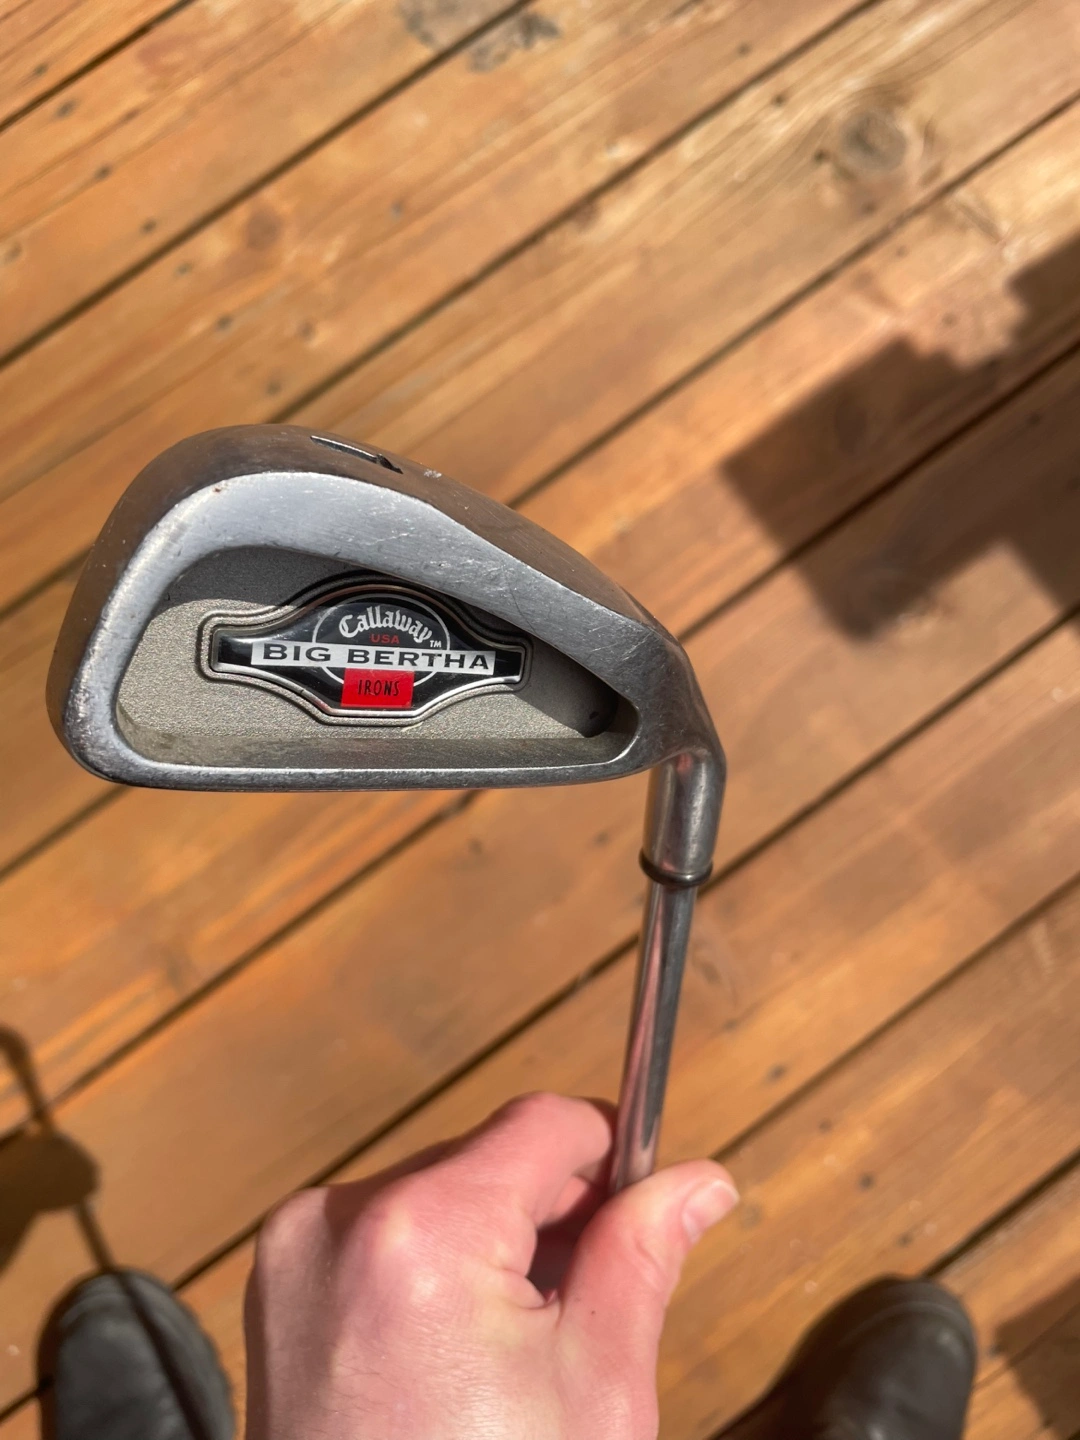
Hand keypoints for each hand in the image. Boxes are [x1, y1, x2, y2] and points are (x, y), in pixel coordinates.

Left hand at [244, 1092, 737, 1438]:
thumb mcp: (595, 1389)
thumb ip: (642, 1256)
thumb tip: (699, 1180)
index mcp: (420, 1228)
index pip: (544, 1124)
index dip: (611, 1154)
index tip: (645, 1199)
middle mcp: (339, 1217)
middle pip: (487, 1156)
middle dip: (550, 1213)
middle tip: (591, 1303)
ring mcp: (296, 1251)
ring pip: (438, 1190)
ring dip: (493, 1240)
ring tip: (519, 1346)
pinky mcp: (279, 1286)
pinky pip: (384, 1231)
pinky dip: (435, 1265)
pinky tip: (463, 1349)